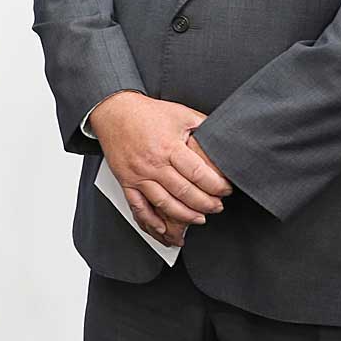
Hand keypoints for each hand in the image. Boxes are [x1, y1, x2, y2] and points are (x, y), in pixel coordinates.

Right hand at [91, 91, 230, 243]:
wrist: (114, 111)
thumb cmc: (147, 113)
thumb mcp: (180, 113)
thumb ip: (203, 126)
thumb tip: (224, 137)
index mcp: (169, 146)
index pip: (199, 174)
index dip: (217, 186)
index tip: (226, 190)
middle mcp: (153, 164)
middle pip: (185, 193)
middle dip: (207, 204)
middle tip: (217, 206)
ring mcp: (139, 175)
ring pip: (165, 204)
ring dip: (186, 216)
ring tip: (200, 218)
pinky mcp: (127, 182)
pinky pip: (139, 207)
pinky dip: (151, 221)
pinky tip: (164, 228)